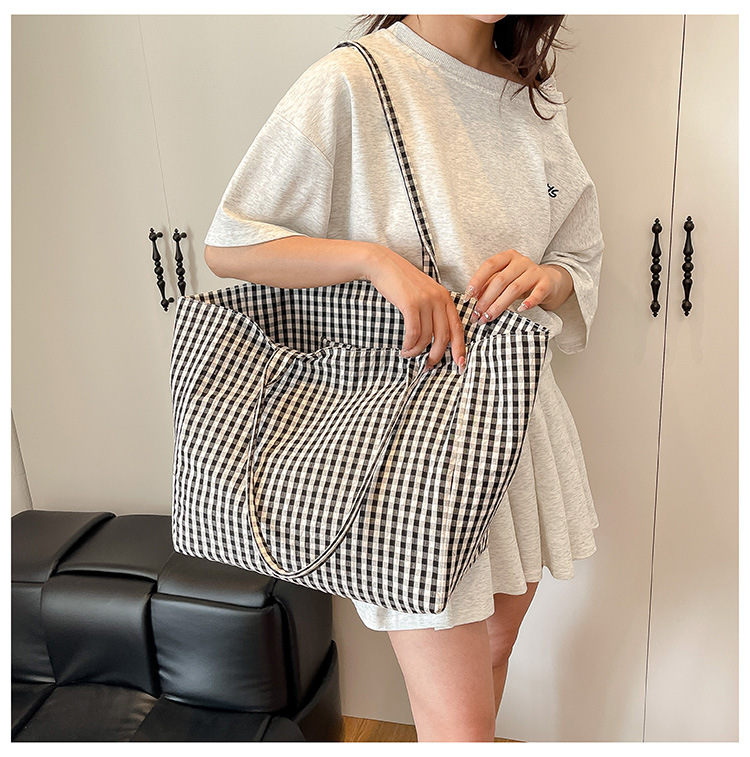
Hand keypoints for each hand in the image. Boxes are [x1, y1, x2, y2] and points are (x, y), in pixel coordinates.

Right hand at [364, 245, 466, 372]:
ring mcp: (426, 301)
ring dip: (417, 351)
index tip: (459, 363)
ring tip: (408, 355)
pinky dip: (409, 344)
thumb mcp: (424, 293)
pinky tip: (404, 348)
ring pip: (427, 337)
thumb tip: (436, 336)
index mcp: (445, 297)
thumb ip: (434, 309)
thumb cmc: (402, 282)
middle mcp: (439, 299)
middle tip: (428, 366)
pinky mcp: (411, 304)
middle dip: (437, 355)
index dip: (460, 348)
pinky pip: (414, 332)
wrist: (383, 265)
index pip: (458, 327)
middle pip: (444, 336)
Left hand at [461, 248, 572, 323]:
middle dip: (486, 299)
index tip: (468, 296)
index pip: (489, 265)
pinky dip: (529, 302)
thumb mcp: (504, 278)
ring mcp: (535, 271)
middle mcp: (521, 261)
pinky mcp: (546, 283)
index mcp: (507, 257)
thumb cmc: (520, 280)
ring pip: (515, 288)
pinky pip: (537, 293)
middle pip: (500, 280)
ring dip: (499, 305)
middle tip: (477, 314)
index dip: (477, 280)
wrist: (548, 280)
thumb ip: (489, 285)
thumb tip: (473, 299)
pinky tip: (519, 310)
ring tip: (489, 317)